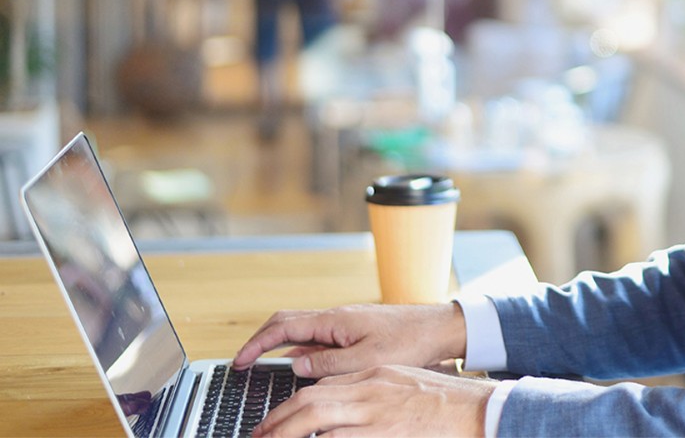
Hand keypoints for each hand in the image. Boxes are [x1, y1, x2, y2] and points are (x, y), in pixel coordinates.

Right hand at [233, 303, 466, 377]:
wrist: (439, 329)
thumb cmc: (410, 342)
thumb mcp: (367, 360)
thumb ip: (329, 366)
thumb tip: (296, 367)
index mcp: (335, 320)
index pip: (283, 327)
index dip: (257, 344)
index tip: (239, 362)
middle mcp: (336, 318)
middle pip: (286, 324)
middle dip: (261, 342)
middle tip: (243, 364)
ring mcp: (344, 324)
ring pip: (302, 333)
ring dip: (281, 349)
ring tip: (263, 370)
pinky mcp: (353, 332)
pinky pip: (319, 341)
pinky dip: (303, 354)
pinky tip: (300, 371)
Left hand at [252, 365, 495, 437]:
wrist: (479, 410)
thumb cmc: (449, 404)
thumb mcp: (407, 386)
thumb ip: (378, 391)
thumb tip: (346, 408)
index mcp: (377, 375)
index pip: (325, 385)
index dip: (295, 404)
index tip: (279, 421)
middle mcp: (372, 388)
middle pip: (311, 398)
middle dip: (278, 419)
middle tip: (259, 435)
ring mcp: (376, 411)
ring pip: (316, 416)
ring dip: (285, 432)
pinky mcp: (383, 431)